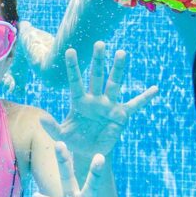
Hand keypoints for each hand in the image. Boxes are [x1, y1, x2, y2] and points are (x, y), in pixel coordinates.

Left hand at [43, 42, 157, 157]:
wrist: (90, 153)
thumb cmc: (74, 140)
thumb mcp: (61, 136)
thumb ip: (51, 127)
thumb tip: (41, 118)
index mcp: (79, 101)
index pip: (75, 81)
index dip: (72, 66)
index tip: (69, 50)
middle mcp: (95, 99)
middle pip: (97, 76)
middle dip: (98, 60)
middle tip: (99, 43)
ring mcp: (109, 105)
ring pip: (114, 84)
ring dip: (118, 69)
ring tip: (122, 53)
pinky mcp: (121, 116)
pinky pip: (134, 105)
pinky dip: (145, 98)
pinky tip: (155, 89)